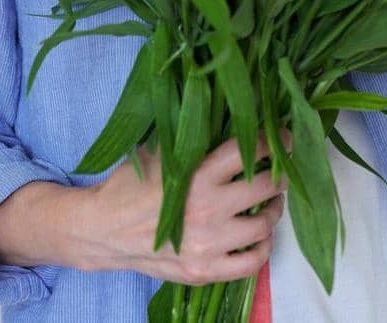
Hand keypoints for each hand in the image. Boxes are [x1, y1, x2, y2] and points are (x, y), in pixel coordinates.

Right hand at [70, 130, 289, 285]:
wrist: (102, 231)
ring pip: (264, 225)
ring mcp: (208, 245)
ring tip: (270, 202)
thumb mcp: (159, 152)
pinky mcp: (205, 271)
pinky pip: (252, 262)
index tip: (284, 137)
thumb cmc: (130, 186)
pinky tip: (259, 235)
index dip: (274, 141)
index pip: (251, 151)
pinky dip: (262, 247)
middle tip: (278, 170)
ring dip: (273, 210)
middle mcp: (207, 210)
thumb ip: (193, 138)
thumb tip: (231, 115)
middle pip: (267, 188)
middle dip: (279, 175)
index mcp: (197, 175)